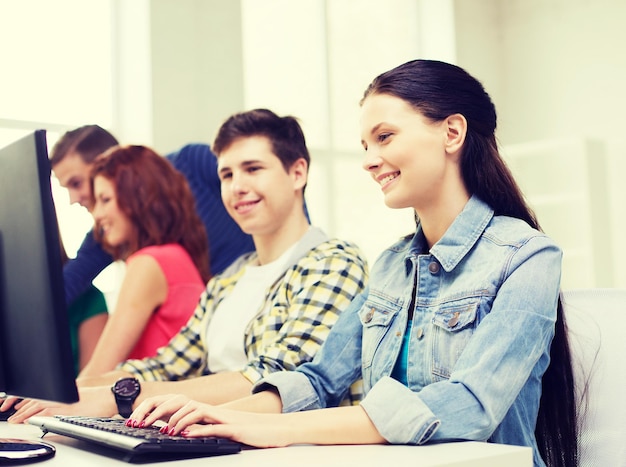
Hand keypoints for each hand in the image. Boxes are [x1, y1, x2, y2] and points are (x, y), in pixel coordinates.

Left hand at [6, 386, 117, 423]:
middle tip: (13, 416)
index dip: (28, 401)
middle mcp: (64, 395)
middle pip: (38, 400)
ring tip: (16, 420)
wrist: (114, 397)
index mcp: (66, 391)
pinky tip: (31, 420)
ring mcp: (67, 402)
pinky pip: (50, 412)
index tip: (19, 406)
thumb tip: (60, 407)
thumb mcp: (83, 395)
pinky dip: (38, 416)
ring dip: (26, 413)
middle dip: (23, 408)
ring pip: (40, 406)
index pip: (43, 395)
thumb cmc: (102, 398)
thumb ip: (69, 399)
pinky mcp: (70, 409)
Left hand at [128, 394, 292, 447]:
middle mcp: (214, 411)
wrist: (277, 429)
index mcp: (209, 411)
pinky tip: (188, 435)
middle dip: (159, 412)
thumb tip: (184, 432)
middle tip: (142, 423)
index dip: (158, 409)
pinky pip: (214, 427)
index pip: (178, 404)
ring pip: (195, 411)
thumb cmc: (251, 431)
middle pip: (181, 403)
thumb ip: (205, 428)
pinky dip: (199, 430)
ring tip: (166, 431)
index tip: (140, 420)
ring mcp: (224, 418)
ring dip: (178, 420)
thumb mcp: (223, 429)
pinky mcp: (234, 429)